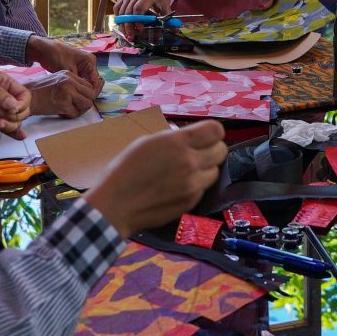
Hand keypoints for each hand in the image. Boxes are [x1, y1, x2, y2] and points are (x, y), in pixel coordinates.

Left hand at [0, 73, 30, 137]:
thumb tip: (14, 105)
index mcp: (3, 83)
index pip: (23, 94)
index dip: (22, 103)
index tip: (12, 109)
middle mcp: (4, 97)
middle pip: (22, 109)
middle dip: (15, 115)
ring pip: (15, 120)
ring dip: (11, 124)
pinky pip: (7, 128)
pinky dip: (14, 133)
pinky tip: (20, 137)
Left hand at [25, 35, 102, 96]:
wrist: (45, 50)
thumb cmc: (57, 57)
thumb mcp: (68, 70)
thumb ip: (78, 81)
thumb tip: (84, 94)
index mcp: (90, 61)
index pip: (96, 81)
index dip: (91, 92)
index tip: (83, 100)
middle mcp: (89, 64)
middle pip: (92, 83)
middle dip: (87, 92)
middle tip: (79, 102)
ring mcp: (84, 68)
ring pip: (87, 84)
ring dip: (82, 91)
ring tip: (75, 99)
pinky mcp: (77, 71)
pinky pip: (81, 82)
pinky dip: (77, 87)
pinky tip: (72, 94)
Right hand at [27, 73, 98, 117]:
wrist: (25, 98)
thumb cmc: (39, 92)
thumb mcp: (58, 81)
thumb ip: (72, 85)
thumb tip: (88, 93)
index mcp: (69, 74)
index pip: (89, 85)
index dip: (88, 95)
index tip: (83, 100)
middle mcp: (69, 81)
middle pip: (91, 94)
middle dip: (86, 103)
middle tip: (77, 108)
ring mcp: (67, 91)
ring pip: (87, 104)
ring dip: (79, 110)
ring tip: (70, 110)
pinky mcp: (63, 103)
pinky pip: (75, 113)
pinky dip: (70, 116)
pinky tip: (62, 113)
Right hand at [85, 120, 227, 238]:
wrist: (115, 205)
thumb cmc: (125, 170)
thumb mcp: (147, 143)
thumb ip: (174, 139)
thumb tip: (190, 138)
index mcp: (177, 142)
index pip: (216, 130)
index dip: (213, 132)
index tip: (206, 136)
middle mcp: (189, 162)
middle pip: (221, 150)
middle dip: (212, 149)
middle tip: (198, 153)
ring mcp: (192, 184)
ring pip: (215, 171)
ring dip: (205, 169)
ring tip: (186, 171)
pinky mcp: (190, 202)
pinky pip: (203, 189)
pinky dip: (195, 186)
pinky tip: (177, 187)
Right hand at [114, 0, 171, 38]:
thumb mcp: (164, 3)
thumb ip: (168, 16)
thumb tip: (174, 29)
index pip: (138, 7)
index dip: (138, 19)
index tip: (140, 29)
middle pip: (128, 11)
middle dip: (129, 25)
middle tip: (131, 36)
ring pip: (121, 11)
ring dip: (123, 24)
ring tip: (127, 34)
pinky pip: (117, 8)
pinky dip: (118, 17)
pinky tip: (122, 25)